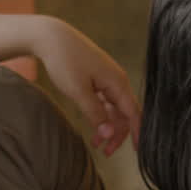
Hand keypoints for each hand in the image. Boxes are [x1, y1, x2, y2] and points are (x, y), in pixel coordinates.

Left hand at [33, 17, 139, 155]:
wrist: (51, 37)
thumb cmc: (65, 61)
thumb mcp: (78, 92)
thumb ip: (95, 114)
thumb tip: (109, 134)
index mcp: (117, 82)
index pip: (134, 113)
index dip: (138, 133)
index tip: (140, 152)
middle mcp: (116, 80)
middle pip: (125, 113)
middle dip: (118, 134)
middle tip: (106, 152)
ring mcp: (107, 79)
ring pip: (114, 109)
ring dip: (107, 127)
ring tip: (96, 144)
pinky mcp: (97, 78)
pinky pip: (105, 101)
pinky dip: (100, 116)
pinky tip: (93, 127)